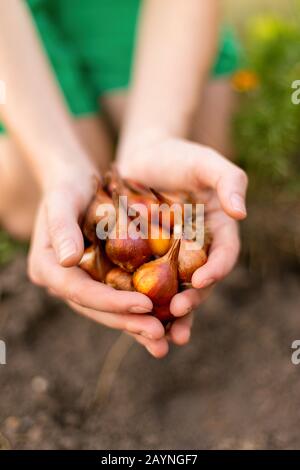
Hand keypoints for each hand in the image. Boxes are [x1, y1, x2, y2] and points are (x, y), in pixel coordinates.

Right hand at [27, 174, 169, 358]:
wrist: (77, 182)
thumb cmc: (68, 187)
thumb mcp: (62, 200)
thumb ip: (61, 228)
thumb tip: (65, 260)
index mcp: (47, 267)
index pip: (78, 291)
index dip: (111, 302)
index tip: (144, 305)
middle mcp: (64, 281)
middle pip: (96, 308)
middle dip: (128, 322)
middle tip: (159, 335)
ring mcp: (83, 283)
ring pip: (109, 310)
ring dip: (136, 326)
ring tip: (164, 340)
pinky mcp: (101, 279)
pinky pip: (120, 297)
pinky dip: (140, 311)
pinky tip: (165, 323)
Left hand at [118, 135, 247, 354]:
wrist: (142, 157)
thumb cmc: (178, 155)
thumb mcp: (205, 162)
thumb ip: (229, 182)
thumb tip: (241, 214)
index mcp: (217, 231)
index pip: (223, 254)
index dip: (217, 269)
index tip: (204, 279)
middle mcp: (197, 250)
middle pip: (199, 282)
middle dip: (192, 300)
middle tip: (178, 312)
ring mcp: (171, 257)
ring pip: (173, 291)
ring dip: (169, 315)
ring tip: (161, 337)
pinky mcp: (146, 260)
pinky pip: (145, 284)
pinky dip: (142, 303)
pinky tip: (133, 321)